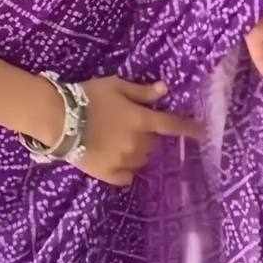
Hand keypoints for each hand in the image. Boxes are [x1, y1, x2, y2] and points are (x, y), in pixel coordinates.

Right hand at [73, 76, 201, 187]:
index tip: (203, 133)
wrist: (59, 120)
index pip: (172, 125)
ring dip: (138, 152)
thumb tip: (165, 89)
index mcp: (141, 121)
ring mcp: (124, 161)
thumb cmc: (88, 97)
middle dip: (148, 136)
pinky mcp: (109, 174)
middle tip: (130, 126)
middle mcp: (138, 143)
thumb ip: (141, 91)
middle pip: (154, 144)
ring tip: (119, 142)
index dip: (189, 129)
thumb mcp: (115, 86)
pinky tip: (117, 161)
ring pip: (142, 160)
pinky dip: (127, 170)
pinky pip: (127, 176)